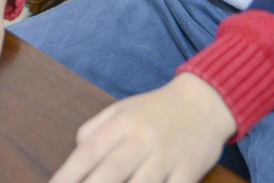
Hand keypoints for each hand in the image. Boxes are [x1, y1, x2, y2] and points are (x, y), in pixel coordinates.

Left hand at [49, 73, 235, 182]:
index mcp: (122, 122)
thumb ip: (94, 130)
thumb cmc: (156, 110)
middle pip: (111, 170)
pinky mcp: (189, 171)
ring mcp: (166, 157)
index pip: (89, 150)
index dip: (69, 172)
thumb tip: (76, 154)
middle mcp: (142, 139)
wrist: (205, 101)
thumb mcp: (121, 110)